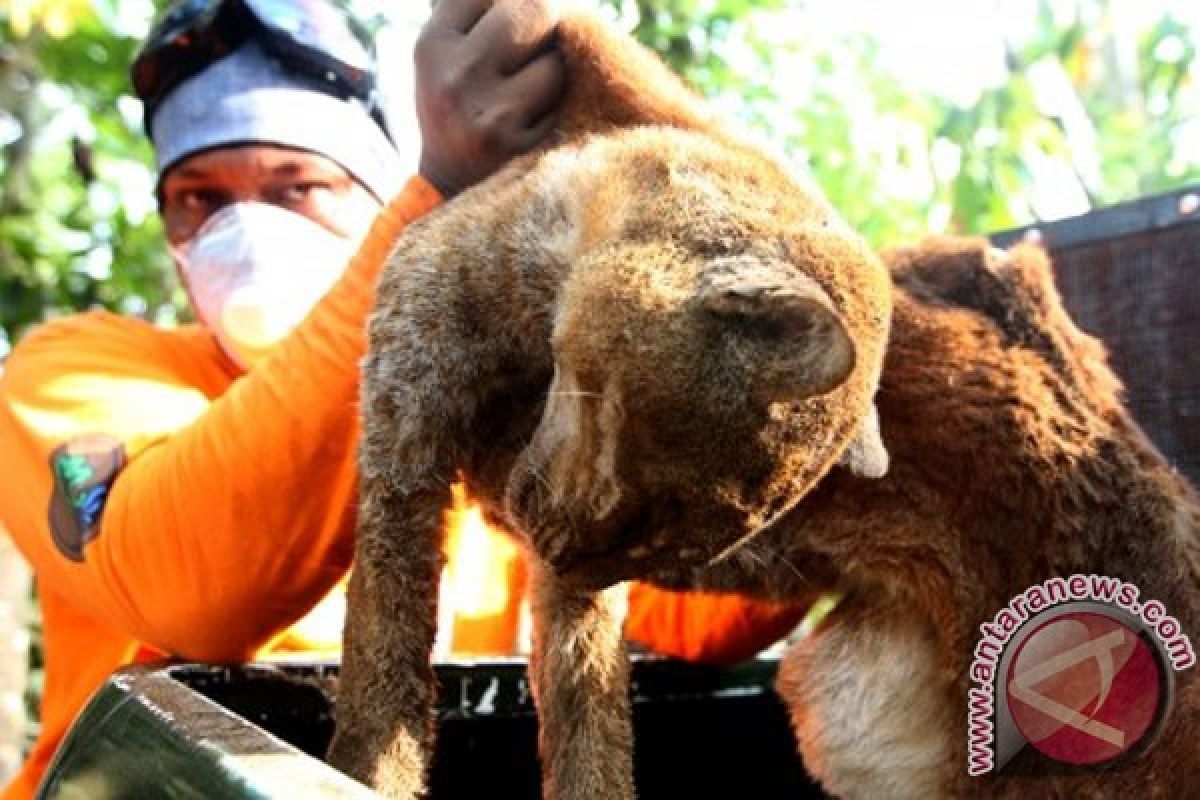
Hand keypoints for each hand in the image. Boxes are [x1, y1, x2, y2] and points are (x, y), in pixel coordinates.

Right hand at [415, 0, 564, 196]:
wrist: (450, 190)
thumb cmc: (460, 109)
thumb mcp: (447, 60)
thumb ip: (478, 19)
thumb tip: (540, 0)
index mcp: (432, 45)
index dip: (515, 1)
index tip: (517, 25)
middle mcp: (455, 75)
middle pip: (536, 9)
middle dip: (548, 25)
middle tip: (540, 47)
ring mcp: (488, 113)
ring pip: (556, 61)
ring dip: (554, 74)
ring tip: (528, 94)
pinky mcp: (519, 145)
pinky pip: (560, 104)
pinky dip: (555, 108)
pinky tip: (532, 122)